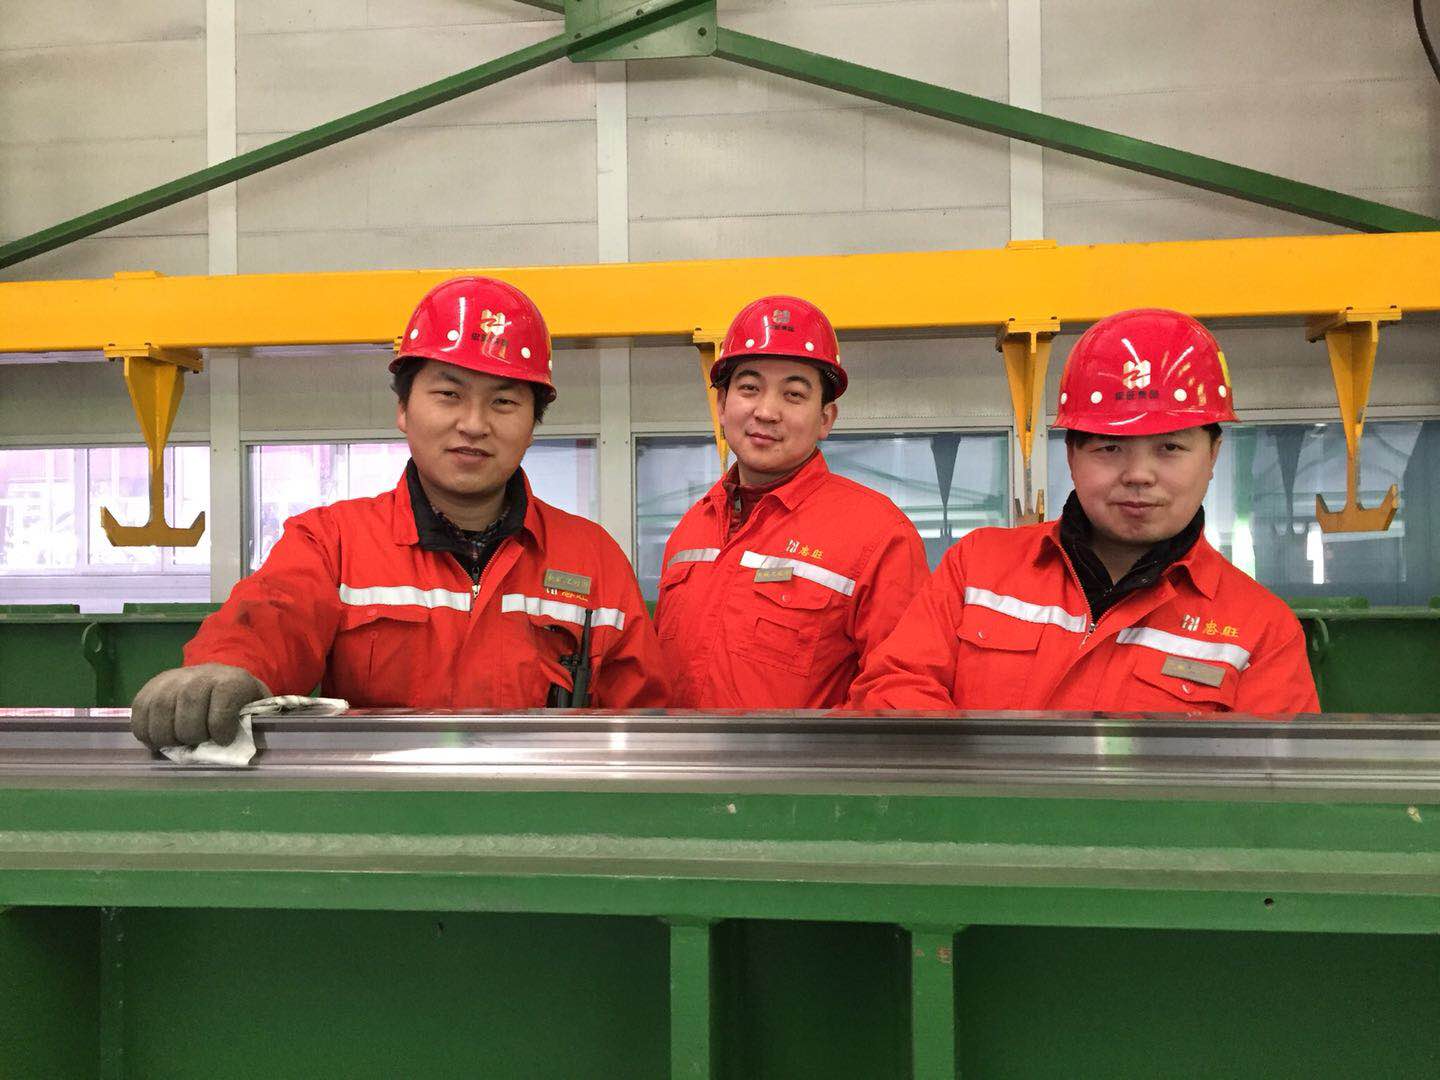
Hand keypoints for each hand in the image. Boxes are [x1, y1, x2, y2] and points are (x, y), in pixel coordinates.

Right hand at [130, 664, 270, 748]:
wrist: (217, 679)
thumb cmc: (237, 703)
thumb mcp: (254, 711)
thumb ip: (250, 727)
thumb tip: (241, 751)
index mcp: (231, 681)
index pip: (222, 705)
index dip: (220, 728)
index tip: (223, 740)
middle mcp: (200, 675)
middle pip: (189, 709)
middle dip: (192, 735)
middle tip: (197, 742)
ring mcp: (172, 679)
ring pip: (161, 710)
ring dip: (167, 737)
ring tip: (178, 743)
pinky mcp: (151, 687)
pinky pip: (140, 712)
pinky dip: (146, 732)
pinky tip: (158, 741)